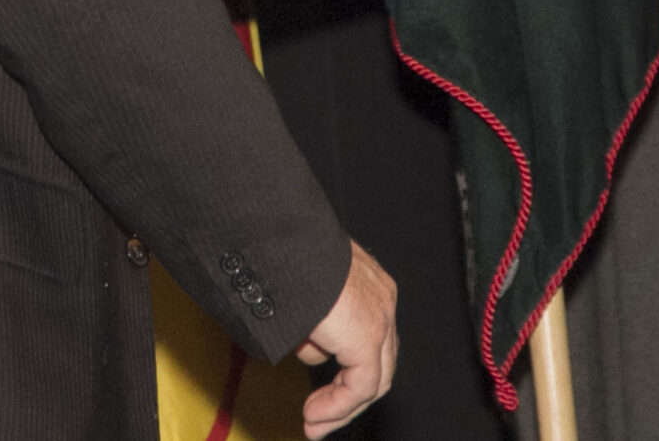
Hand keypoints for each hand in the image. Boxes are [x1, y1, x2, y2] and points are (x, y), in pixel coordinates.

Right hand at [293, 240, 397, 437]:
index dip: (345, 374)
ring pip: (373, 379)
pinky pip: (361, 385)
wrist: (277, 236)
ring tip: (311, 420)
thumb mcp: (301, 286)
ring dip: (339, 406)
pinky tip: (313, 416)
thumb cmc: (278, 250)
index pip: (369, 341)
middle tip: (316, 419)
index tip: (318, 394)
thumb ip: (314, 318)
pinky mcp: (367, 335)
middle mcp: (381, 298)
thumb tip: (309, 346)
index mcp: (368, 282)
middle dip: (346, 398)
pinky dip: (338, 406)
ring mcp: (379, 315)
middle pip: (377, 364)